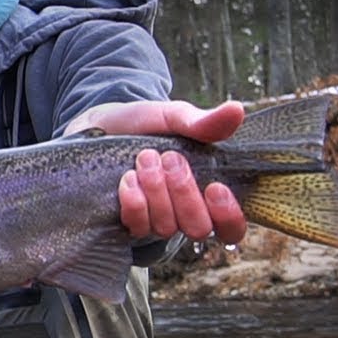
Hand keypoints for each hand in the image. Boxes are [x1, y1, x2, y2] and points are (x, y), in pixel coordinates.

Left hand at [65, 100, 248, 243]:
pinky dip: (135, 203)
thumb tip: (236, 109)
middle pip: (199, 228)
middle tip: (170, 158)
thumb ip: (204, 122)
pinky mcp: (128, 222)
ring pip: (167, 227)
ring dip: (157, 191)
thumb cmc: (145, 125)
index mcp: (207, 192)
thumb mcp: (174, 118)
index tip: (215, 187)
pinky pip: (137, 227)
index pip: (231, 226)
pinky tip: (127, 180)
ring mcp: (155, 221)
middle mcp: (184, 213)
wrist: (100, 127)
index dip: (228, 216)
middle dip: (185, 192)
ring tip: (145, 158)